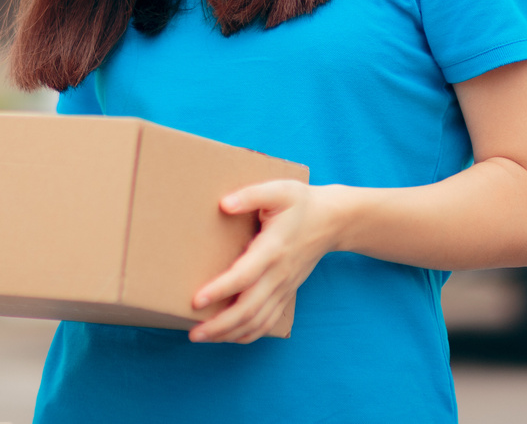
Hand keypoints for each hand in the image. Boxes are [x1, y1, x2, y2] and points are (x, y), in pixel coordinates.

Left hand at [188, 180, 344, 344]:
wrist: (333, 221)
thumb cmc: (301, 203)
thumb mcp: (279, 190)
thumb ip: (250, 195)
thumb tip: (224, 204)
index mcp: (273, 248)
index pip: (245, 275)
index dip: (221, 290)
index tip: (197, 300)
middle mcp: (279, 274)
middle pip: (249, 308)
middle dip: (220, 324)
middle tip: (193, 333)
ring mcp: (284, 287)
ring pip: (257, 321)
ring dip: (229, 333)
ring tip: (202, 337)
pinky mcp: (286, 293)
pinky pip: (267, 321)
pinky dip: (247, 334)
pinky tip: (228, 337)